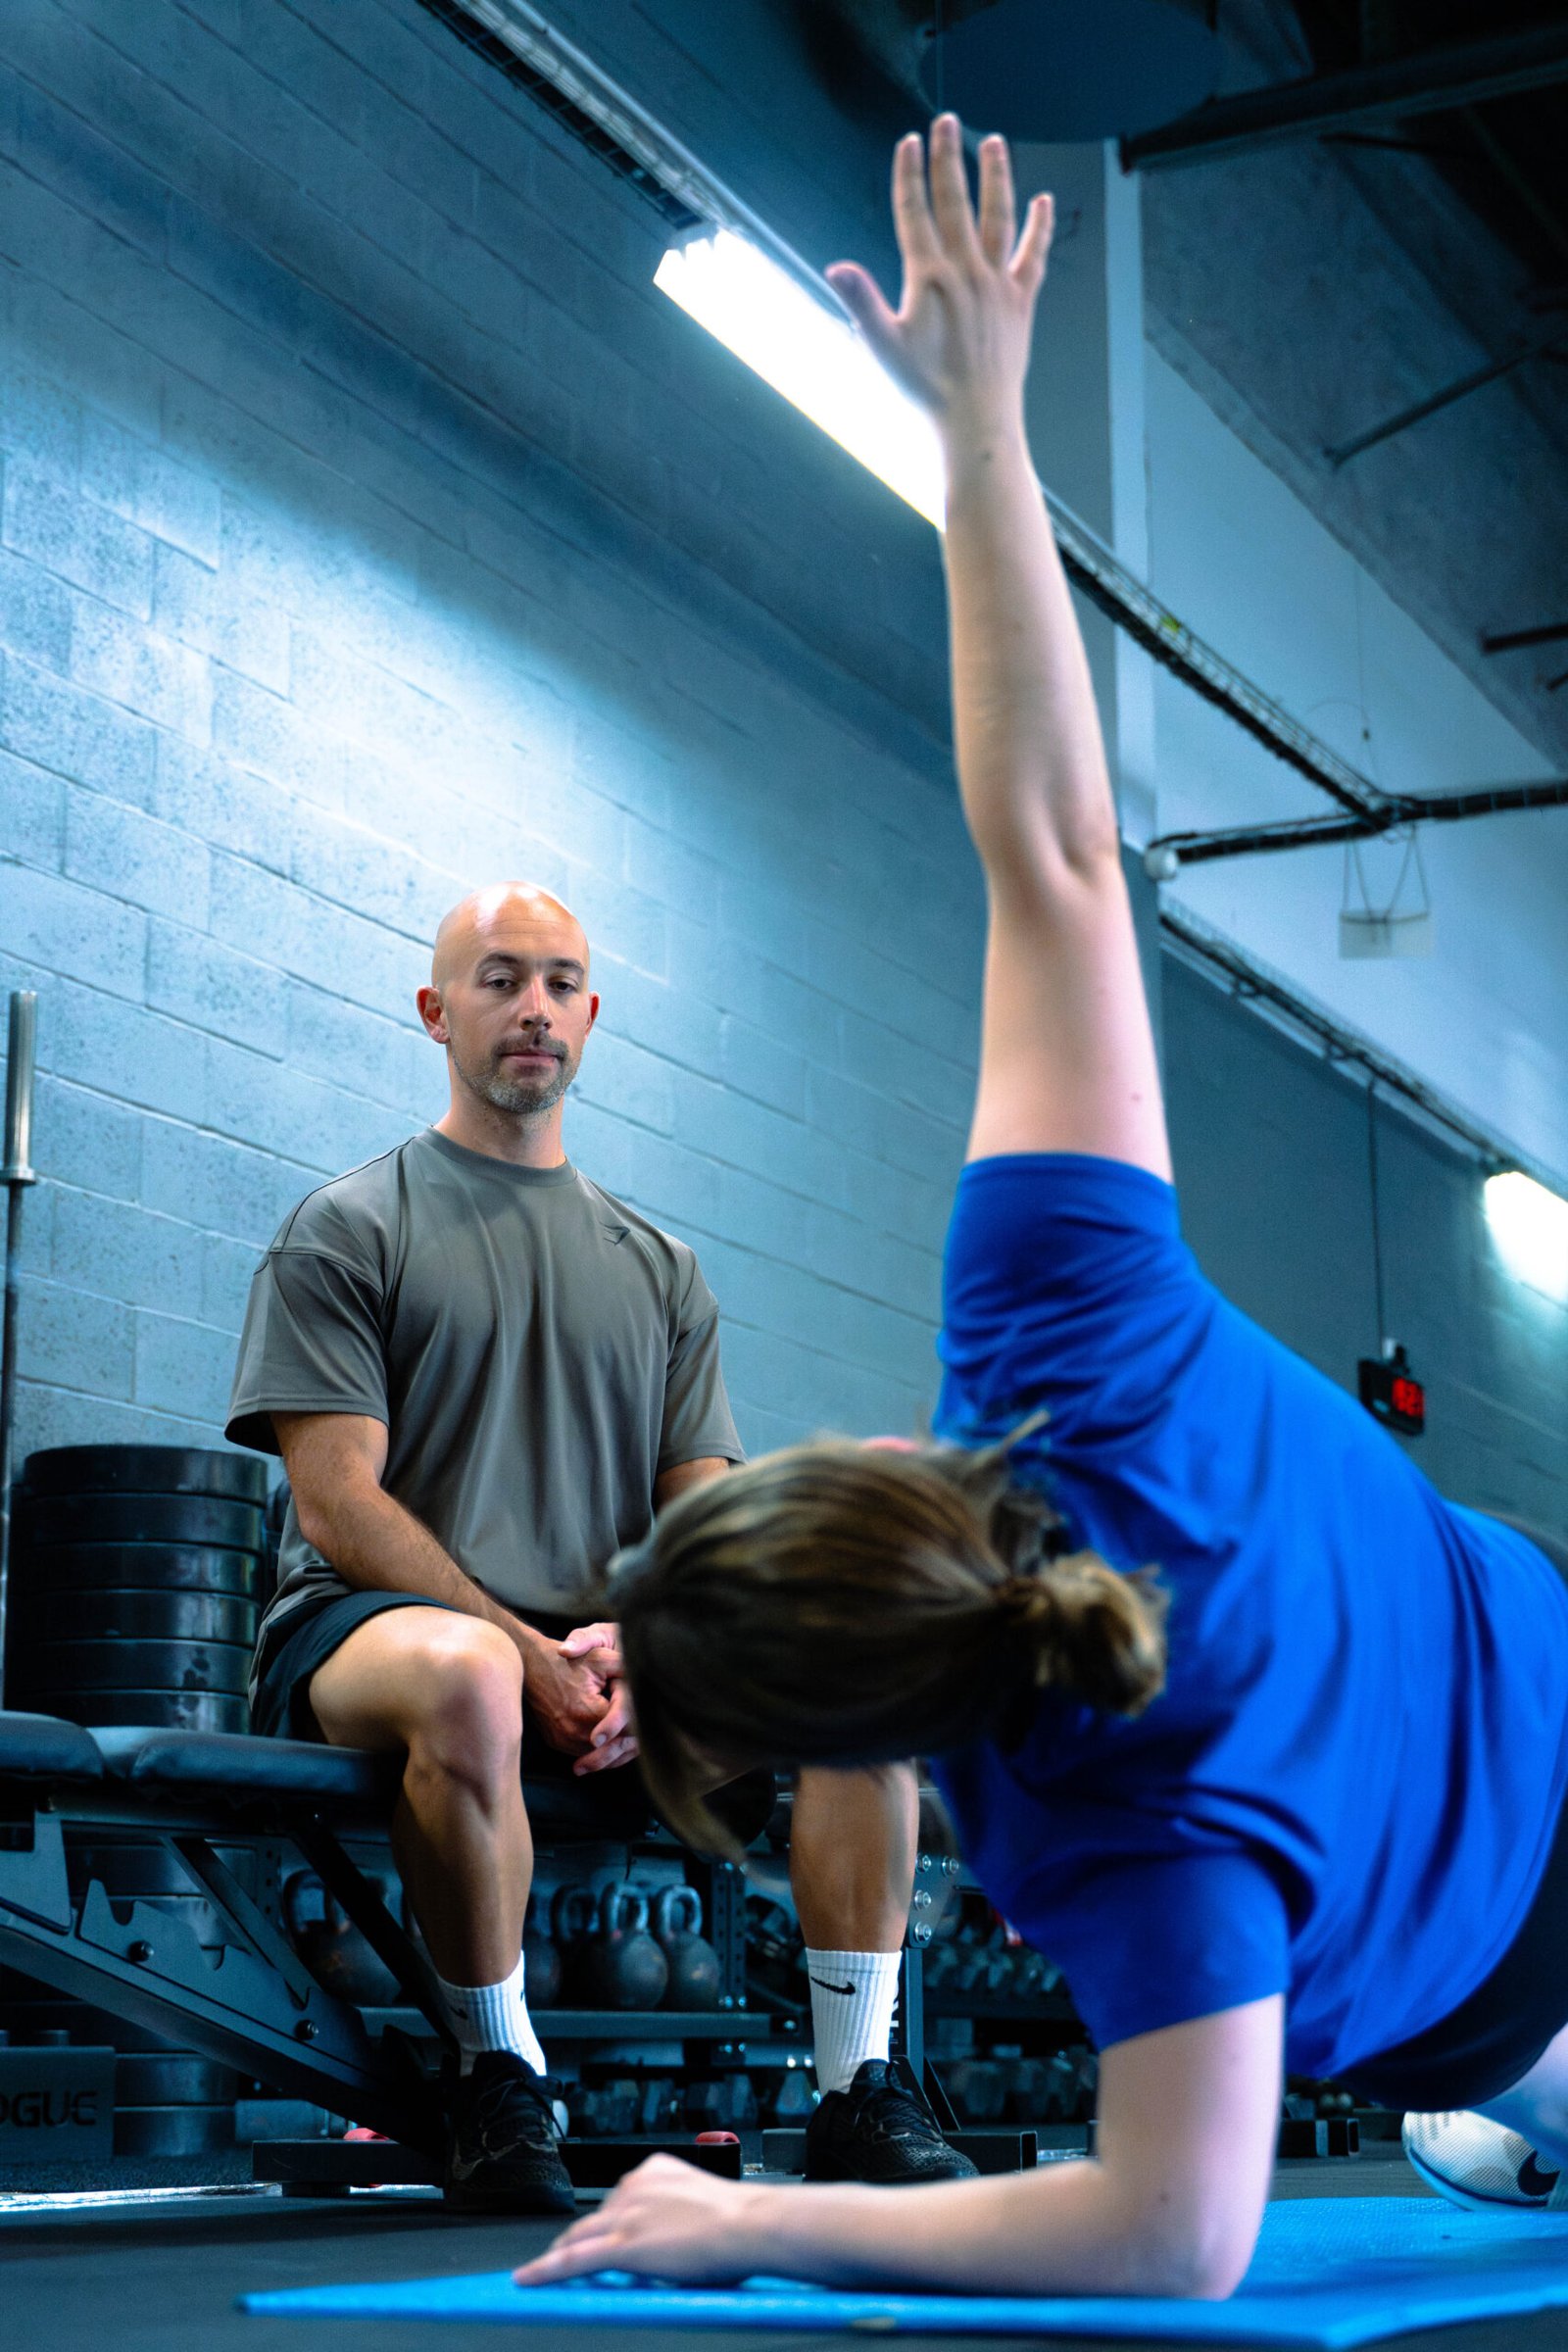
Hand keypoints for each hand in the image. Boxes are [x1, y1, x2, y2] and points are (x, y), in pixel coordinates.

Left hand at [514, 2155, 769, 2285]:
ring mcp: (625, 2215)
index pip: (615, 2198)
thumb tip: (669, 2232)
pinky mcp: (622, 2245)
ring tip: (543, 2271)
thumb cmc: (738, 2219)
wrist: (748, 2224)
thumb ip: (674, 2207)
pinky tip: (528, 2279)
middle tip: (561, 2256)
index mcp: (654, 2171)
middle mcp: (634, 2186)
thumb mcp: (699, 2199)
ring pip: (578, 2238)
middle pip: (592, 2217)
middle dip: (575, 2238)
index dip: (600, 2221)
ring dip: (561, 2255)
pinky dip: (546, 2270)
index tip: (591, 2231)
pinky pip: (574, 2260)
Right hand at [558, 1620, 637, 1774]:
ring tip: (630, 1739)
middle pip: (612, 1748)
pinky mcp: (555, 1742)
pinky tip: (609, 1740)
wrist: (530, 1665)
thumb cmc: (567, 1661)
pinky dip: (597, 1751)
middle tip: (645, 1736)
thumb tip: (648, 1682)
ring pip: (597, 1756)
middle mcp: (572, 1731)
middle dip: (629, 1741)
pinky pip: (582, 1754)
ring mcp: (561, 1739)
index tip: (649, 1719)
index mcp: (587, 1711)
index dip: (639, 1725)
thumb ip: (626, 1670)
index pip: (623, 1730)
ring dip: (614, 1749)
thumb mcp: (600, 1658)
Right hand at [826, 117, 1052, 442]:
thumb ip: (861, 302)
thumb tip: (836, 268)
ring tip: (994, 141)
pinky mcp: (1020, 301)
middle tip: (946, 121)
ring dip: (996, 176)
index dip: (909, 174)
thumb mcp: (882, 347)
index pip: (915, 212)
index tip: (908, 142)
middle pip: (956, 201)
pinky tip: (1044, 200)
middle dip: (949, 157)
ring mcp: (997, 284)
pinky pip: (1033, 255)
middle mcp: (966, 272)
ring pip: (998, 216)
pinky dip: (1040, 226)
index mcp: (929, 278)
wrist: (976, 420)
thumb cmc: (925, 390)